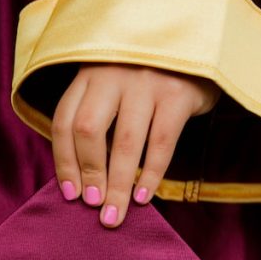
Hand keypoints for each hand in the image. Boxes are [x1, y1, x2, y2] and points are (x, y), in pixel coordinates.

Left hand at [51, 63, 219, 226]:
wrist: (197, 44)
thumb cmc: (148, 77)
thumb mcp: (115, 85)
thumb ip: (98, 117)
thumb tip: (85, 178)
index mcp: (89, 73)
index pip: (64, 121)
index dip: (64, 162)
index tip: (70, 194)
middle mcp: (113, 74)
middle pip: (88, 130)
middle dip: (89, 174)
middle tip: (93, 205)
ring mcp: (146, 81)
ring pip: (125, 143)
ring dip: (118, 186)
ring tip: (114, 215)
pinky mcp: (178, 93)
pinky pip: (161, 143)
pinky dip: (150, 175)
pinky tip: (143, 197)